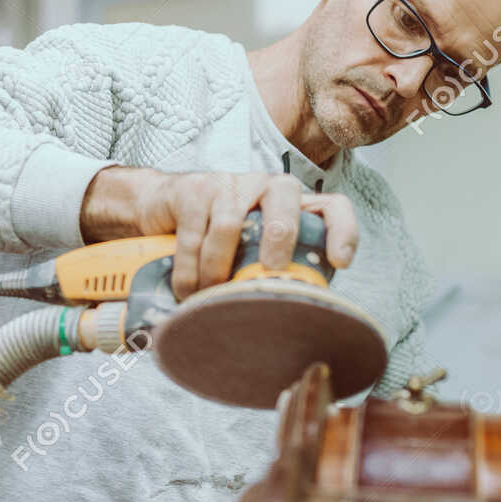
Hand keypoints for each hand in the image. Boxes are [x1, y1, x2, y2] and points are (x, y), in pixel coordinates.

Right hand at [80, 168, 358, 298]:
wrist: (158, 204)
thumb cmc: (217, 234)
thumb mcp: (251, 249)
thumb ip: (272, 271)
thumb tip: (292, 317)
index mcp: (292, 205)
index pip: (331, 206)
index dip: (343, 230)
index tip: (340, 263)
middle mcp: (265, 185)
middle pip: (284, 195)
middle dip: (281, 234)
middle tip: (271, 269)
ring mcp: (228, 184)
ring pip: (230, 224)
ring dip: (218, 269)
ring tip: (211, 296)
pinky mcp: (192, 190)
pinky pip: (195, 234)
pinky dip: (190, 271)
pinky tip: (187, 291)